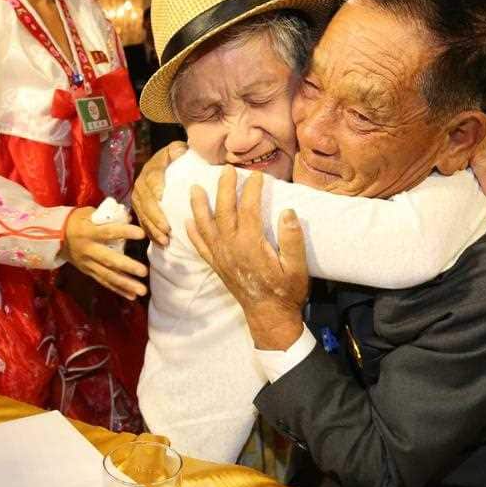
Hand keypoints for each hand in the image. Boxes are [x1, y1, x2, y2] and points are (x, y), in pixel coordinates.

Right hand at [60, 206, 147, 300]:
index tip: (142, 234)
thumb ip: (108, 216)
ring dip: (126, 284)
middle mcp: (88, 249)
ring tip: (142, 291)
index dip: (124, 233)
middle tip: (144, 271)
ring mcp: (87, 263)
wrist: (53, 237)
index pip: (108, 232)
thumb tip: (129, 217)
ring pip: (107, 275)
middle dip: (127, 266)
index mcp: (89, 232)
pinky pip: (104, 282)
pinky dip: (118, 290)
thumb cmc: (76, 221)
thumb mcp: (88, 213)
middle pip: (109, 260)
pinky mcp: (88, 272)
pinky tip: (132, 296)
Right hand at [131, 142, 187, 245]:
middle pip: (146, 201)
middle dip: (155, 215)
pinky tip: (160, 243)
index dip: (156, 187)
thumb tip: (179, 152)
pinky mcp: (141, 209)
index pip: (152, 177)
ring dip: (153, 228)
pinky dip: (152, 234)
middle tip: (167, 228)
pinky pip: (144, 222)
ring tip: (164, 239)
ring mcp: (139, 198)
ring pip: (143, 214)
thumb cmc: (176, 159)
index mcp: (152, 168)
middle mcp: (142, 184)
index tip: (161, 197)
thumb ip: (178, 150)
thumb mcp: (177, 150)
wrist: (167, 165)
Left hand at [186, 166, 308, 349]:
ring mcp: (221, 257)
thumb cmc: (286, 292)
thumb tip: (288, 211)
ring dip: (199, 206)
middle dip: (224, 188)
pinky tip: (187, 221)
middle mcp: (231, 248)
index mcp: (250, 245)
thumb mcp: (298, 267)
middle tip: (226, 169)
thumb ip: (292, 240)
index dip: (252, 189)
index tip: (258, 175)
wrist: (269, 317)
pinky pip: (200, 246)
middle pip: (223, 211)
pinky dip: (192, 233)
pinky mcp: (217, 266)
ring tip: (194, 188)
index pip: (248, 209)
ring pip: (205, 226)